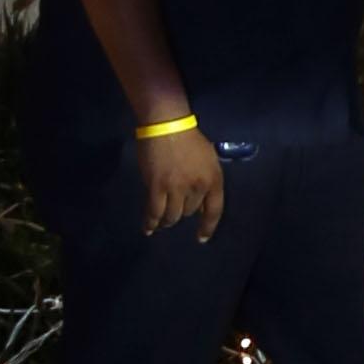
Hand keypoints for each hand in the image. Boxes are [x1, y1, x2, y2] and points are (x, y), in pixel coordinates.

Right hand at [137, 122, 226, 243]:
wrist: (167, 125)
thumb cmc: (189, 139)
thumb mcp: (208, 159)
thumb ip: (206, 180)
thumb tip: (198, 204)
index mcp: (214, 179)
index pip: (214, 210)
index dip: (208, 227)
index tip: (201, 238)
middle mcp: (197, 187)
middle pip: (189, 212)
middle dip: (182, 212)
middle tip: (174, 208)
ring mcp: (177, 188)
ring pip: (172, 216)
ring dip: (167, 221)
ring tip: (162, 222)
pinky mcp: (157, 187)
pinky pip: (155, 212)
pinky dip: (151, 223)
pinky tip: (149, 229)